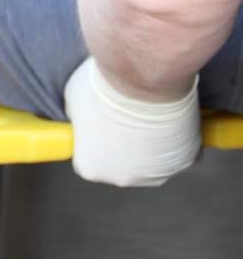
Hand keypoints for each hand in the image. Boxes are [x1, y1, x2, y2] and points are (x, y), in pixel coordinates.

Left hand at [65, 55, 200, 186]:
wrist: (144, 80)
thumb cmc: (105, 88)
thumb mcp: (72, 99)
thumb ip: (76, 117)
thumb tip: (83, 118)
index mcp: (89, 167)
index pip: (87, 157)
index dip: (91, 136)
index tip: (98, 119)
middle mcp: (122, 178)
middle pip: (120, 162)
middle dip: (121, 141)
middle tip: (124, 113)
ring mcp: (156, 174)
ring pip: (152, 160)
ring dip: (150, 141)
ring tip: (147, 112)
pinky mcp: (186, 161)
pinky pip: (179, 152)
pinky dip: (177, 138)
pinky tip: (170, 118)